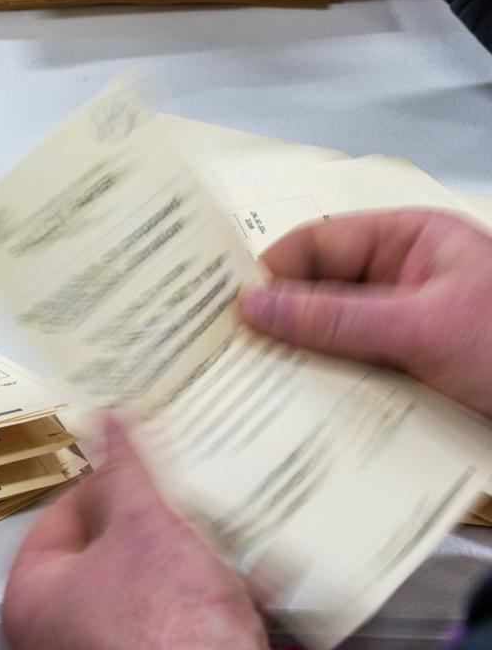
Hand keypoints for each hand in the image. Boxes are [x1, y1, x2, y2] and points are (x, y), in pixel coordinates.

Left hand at [1, 419, 267, 649]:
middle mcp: (60, 631)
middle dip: (164, 521)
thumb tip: (108, 425)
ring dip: (198, 555)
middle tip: (186, 499)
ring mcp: (107, 648)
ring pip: (154, 582)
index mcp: (33, 596)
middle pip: (112, 547)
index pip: (60, 512)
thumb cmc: (168, 640)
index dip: (105, 478)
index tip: (135, 462)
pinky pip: (181, 614)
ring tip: (230, 535)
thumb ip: (125, 471)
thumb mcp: (145, 528)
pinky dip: (215, 593)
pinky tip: (253, 578)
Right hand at [241, 210, 491, 418]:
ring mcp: (404, 328)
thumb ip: (334, 318)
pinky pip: (352, 371)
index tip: (230, 306)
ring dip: (301, 359)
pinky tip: (297, 408)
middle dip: (281, 321)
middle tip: (230, 351)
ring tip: (253, 383)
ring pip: (331, 336)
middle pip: (319, 291)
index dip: (273, 270)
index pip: (320, 243)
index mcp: (410, 242)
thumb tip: (253, 305)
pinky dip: (327, 387)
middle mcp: (401, 279)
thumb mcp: (421, 327)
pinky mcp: (408, 371)